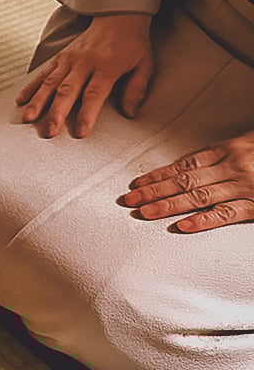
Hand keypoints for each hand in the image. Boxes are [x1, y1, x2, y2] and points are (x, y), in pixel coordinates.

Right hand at [16, 12, 153, 137]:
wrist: (118, 17)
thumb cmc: (132, 44)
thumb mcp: (144, 65)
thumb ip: (136, 89)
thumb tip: (129, 113)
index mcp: (106, 67)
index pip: (94, 94)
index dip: (87, 114)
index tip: (81, 132)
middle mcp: (84, 63)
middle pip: (67, 90)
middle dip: (57, 112)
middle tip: (50, 130)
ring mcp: (69, 59)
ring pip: (50, 83)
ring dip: (38, 101)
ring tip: (28, 118)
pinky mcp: (60, 57)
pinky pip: (43, 73)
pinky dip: (31, 87)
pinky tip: (21, 100)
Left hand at [120, 132, 253, 231]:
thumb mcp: (248, 143)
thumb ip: (224, 155)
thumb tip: (193, 170)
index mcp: (230, 149)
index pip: (185, 164)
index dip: (158, 174)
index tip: (136, 183)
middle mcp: (234, 166)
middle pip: (185, 180)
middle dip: (153, 191)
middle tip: (128, 200)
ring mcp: (246, 186)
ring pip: (199, 196)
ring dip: (168, 205)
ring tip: (143, 212)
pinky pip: (228, 213)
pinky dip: (204, 220)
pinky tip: (182, 226)